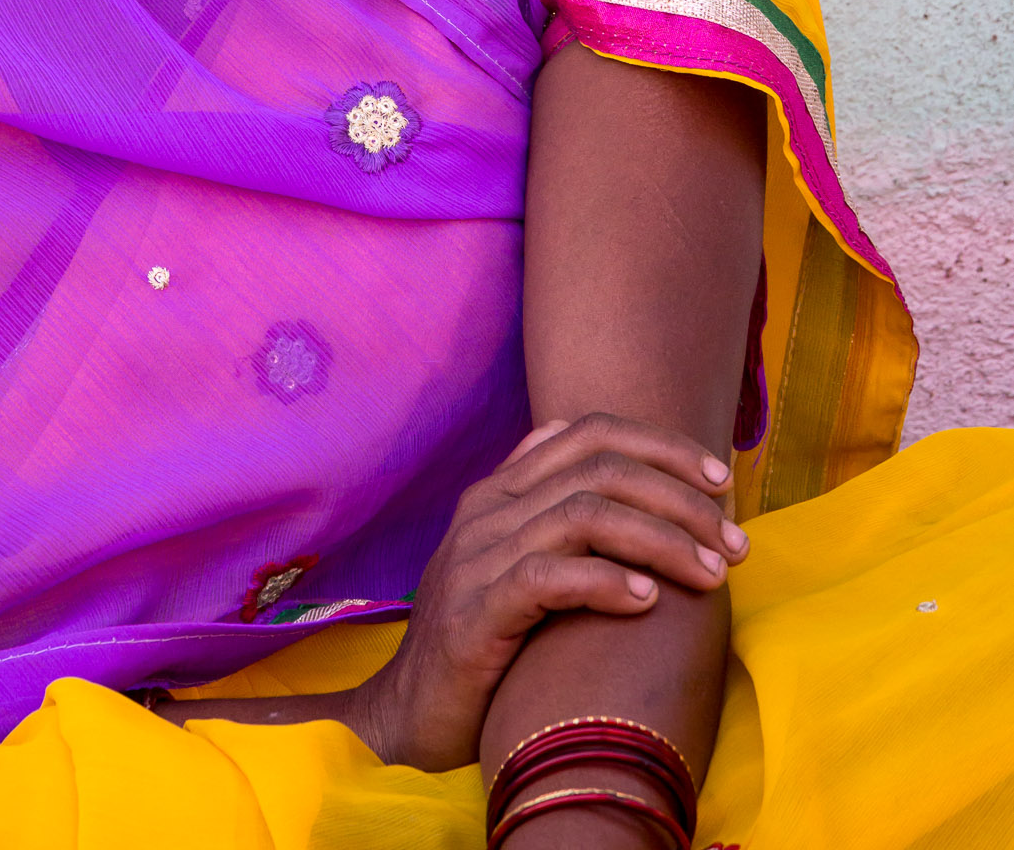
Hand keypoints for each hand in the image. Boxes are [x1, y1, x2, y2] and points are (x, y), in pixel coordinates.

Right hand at [345, 412, 747, 771]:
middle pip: (599, 468)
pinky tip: (646, 602)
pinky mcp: (474, 614)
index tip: (720, 480)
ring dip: (660, 540)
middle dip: (679, 497)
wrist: (410, 713)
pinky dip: (605, 582)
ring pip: (583, 515)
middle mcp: (489, 510)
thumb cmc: (488, 642)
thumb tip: (646, 490)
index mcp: (503, 490)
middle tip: (733, 544)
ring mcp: (477, 558)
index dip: (661, 445)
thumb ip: (567, 522)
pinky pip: (547, 578)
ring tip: (709, 575)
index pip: (590, 431)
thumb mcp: (524, 566)